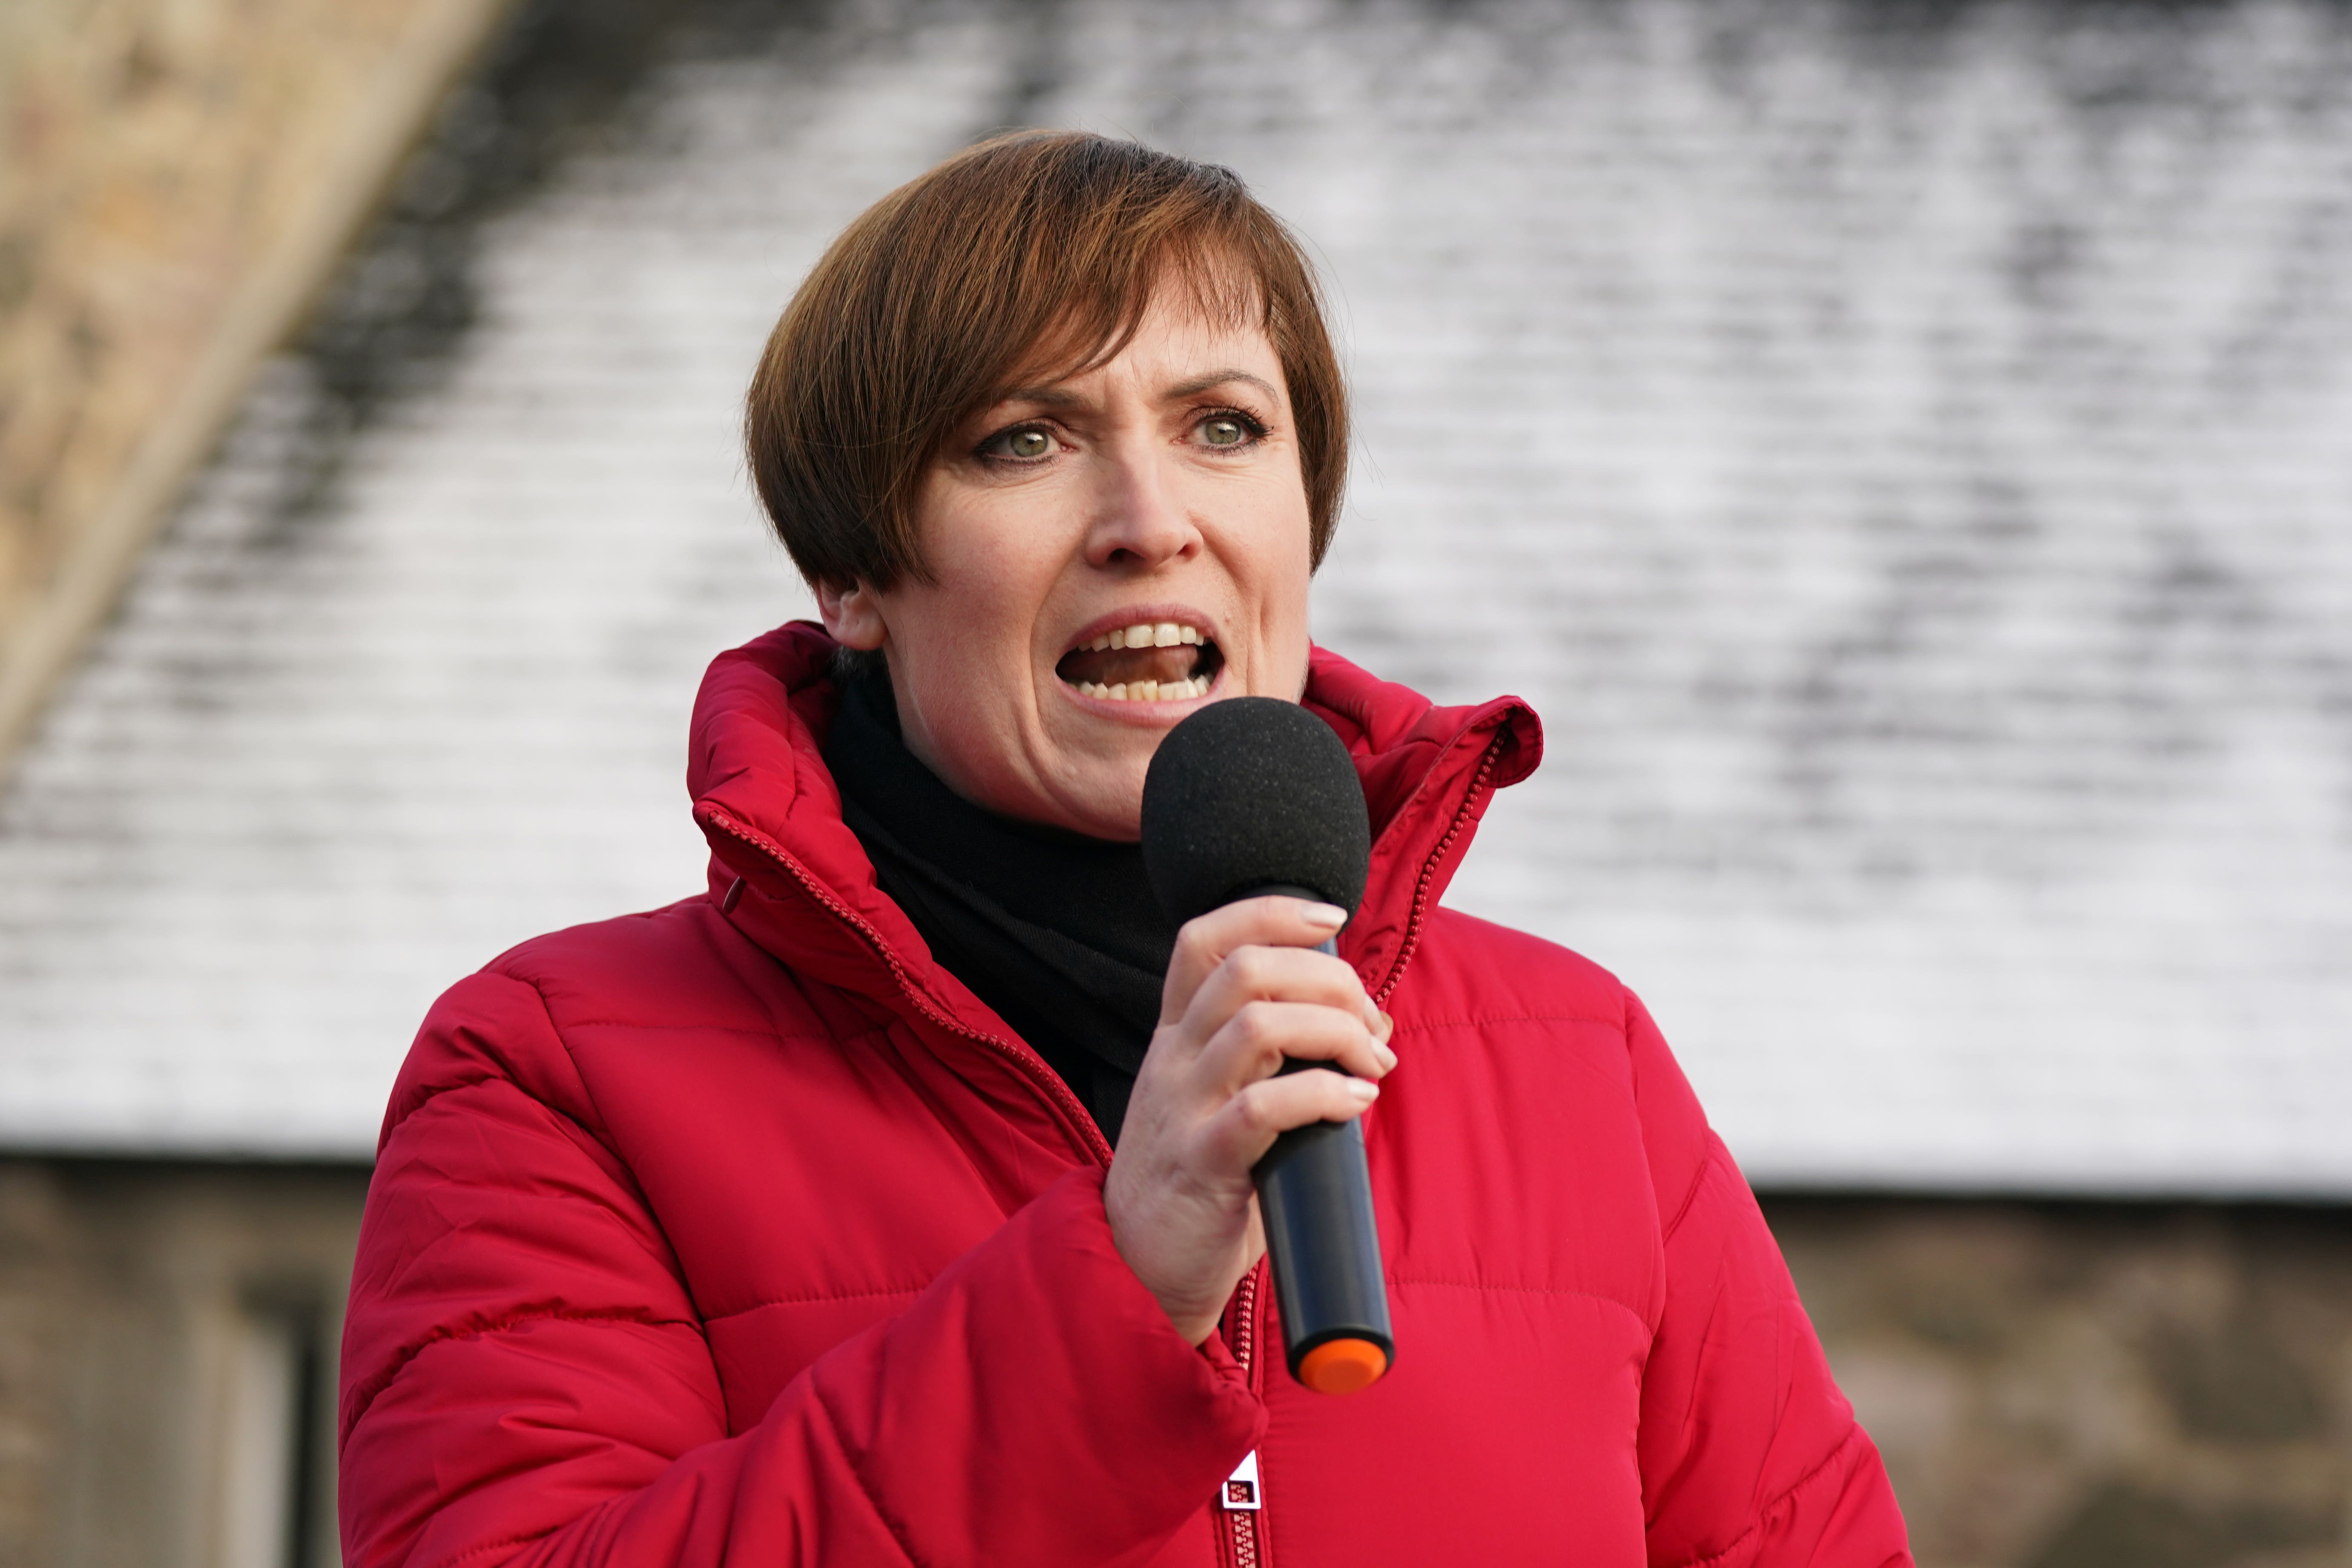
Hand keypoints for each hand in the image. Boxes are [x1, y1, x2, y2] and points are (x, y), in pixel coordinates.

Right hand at [1103, 896, 1397, 1344]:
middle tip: (1370, 1020)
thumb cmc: (1198, 1184)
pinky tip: (1355, 1104)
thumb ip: (1283, 1062)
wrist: (1134, 1270)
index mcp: (1175, 1037)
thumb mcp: (1227, 1104)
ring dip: (1336, 1031)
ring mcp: (1184, 1108)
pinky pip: (1264, 1107)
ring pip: (1258, 1025)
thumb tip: (1372, 1025)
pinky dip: (1324, 1093)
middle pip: (1245, 969)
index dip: (1268, 911)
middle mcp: (1173, 1059)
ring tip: (1372, 1063)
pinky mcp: (1203, 1163)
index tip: (1330, 918)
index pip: (1204, 940)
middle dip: (1327, 978)